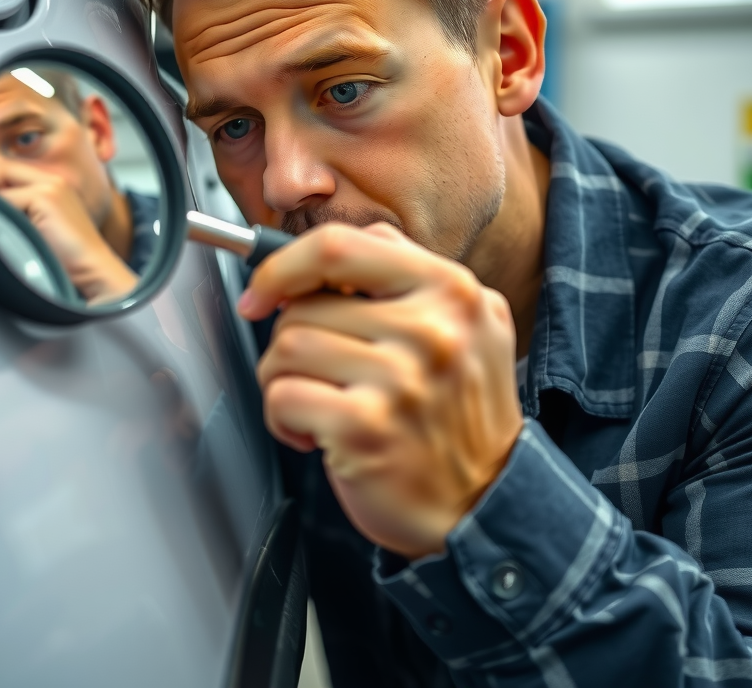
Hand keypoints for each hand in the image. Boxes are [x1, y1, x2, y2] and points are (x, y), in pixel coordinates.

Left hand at [0, 161, 137, 303]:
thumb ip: (18, 214)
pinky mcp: (47, 197)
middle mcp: (53, 180)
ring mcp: (51, 186)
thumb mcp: (39, 231)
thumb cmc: (68, 262)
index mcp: (54, 186)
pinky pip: (4, 199)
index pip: (8, 171)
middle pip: (1, 169)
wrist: (94, 272)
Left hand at [240, 222, 522, 559]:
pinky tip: (314, 432)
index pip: (341, 244)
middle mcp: (431, 329)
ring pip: (287, 346)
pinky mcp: (366, 427)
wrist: (487, 506)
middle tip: (315, 371)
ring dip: (282, 379)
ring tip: (318, 400)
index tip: (265, 291)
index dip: (284, 265)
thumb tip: (320, 260)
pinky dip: (282, 418)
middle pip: (304, 304)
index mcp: (450, 290)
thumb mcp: (463, 326)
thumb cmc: (458, 417)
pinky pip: (282, 396)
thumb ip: (401, 276)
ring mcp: (400, 378)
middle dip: (290, 340)